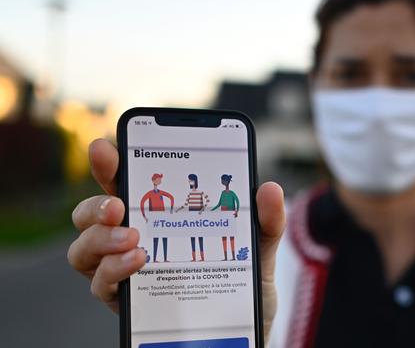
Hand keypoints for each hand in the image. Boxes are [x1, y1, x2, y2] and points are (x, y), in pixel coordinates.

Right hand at [67, 139, 285, 341]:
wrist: (246, 329)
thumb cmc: (242, 282)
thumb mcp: (258, 248)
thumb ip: (265, 219)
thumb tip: (269, 189)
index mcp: (160, 217)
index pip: (126, 182)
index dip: (110, 163)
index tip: (106, 148)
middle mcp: (133, 240)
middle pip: (91, 215)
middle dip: (95, 204)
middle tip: (118, 205)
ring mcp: (125, 272)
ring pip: (83, 251)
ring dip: (99, 240)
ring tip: (132, 240)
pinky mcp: (127, 303)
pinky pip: (101, 285)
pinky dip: (113, 271)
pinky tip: (138, 263)